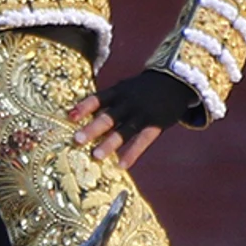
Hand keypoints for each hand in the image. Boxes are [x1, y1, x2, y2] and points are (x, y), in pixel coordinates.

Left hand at [66, 70, 199, 170]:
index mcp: (118, 92)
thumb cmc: (142, 88)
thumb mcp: (125, 88)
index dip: (84, 107)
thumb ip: (108, 101)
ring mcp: (142, 114)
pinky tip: (121, 165)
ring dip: (109, 144)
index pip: (98, 99)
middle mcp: (128, 103)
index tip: (70, 117)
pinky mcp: (156, 124)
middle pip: (108, 117)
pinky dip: (132, 153)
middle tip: (76, 140)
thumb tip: (82, 114)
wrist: (175, 80)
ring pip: (124, 131)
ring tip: (96, 156)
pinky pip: (143, 141)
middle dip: (92, 129)